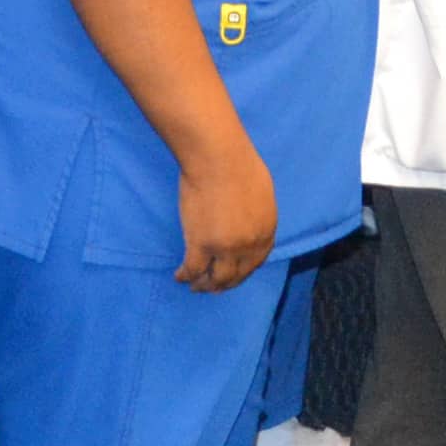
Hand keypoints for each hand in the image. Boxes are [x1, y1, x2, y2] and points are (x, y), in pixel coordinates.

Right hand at [175, 129, 278, 292]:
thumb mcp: (262, 192)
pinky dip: (185, 275)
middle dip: (225, 284)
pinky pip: (193, 269)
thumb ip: (257, 213)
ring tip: (196, 286)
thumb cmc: (239, 164)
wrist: (219, 158)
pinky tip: (179, 276)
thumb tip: (248, 220)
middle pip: (237, 274)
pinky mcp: (201, 245)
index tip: (234, 274)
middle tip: (213, 287)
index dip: (243, 270)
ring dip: (206, 285)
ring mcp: (226, 248)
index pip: (256, 261)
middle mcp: (249, 245)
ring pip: (216, 278)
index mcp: (266, 231)